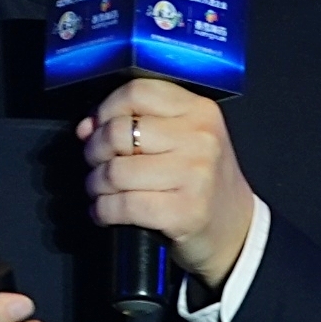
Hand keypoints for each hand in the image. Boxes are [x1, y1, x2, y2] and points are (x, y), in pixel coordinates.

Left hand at [76, 80, 257, 289]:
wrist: (234, 229)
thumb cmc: (200, 181)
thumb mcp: (184, 139)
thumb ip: (139, 123)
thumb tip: (86, 127)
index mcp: (200, 111)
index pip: (137, 92)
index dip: (106, 109)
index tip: (97, 127)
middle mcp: (201, 139)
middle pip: (119, 132)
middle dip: (95, 151)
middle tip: (96, 164)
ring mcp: (194, 175)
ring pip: (115, 171)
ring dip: (96, 184)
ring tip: (100, 190)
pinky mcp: (184, 211)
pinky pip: (122, 205)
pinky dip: (103, 210)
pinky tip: (104, 212)